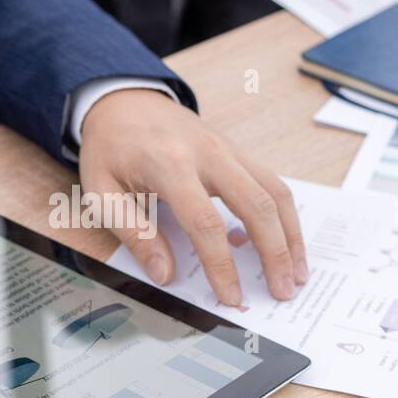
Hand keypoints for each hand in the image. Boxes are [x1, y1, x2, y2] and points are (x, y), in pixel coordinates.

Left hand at [79, 89, 307, 305]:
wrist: (123, 100)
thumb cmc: (111, 149)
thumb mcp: (100, 193)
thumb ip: (133, 234)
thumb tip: (165, 273)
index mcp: (170, 165)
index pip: (205, 222)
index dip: (221, 265)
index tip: (231, 297)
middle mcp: (208, 154)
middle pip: (256, 205)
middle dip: (275, 253)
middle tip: (283, 292)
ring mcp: (228, 149)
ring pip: (275, 192)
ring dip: (291, 236)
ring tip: (297, 274)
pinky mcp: (238, 152)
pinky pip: (272, 183)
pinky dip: (285, 216)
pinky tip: (286, 243)